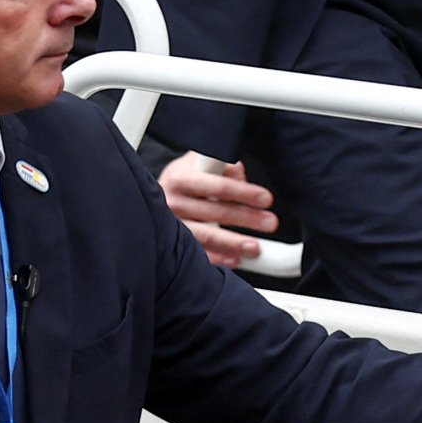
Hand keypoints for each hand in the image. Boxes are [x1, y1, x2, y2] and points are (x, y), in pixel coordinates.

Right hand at [159, 156, 277, 267]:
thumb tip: (243, 182)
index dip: (244, 193)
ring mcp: (171, 224)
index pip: (219, 186)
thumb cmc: (184, 179)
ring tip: (255, 247)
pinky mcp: (171, 242)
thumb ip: (224, 166)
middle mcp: (173, 202)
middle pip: (217, 212)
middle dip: (247, 218)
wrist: (150, 197)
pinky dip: (217, 258)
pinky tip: (234, 259)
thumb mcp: (200, 162)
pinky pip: (197, 252)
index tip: (266, 199)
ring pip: (207, 235)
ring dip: (234, 243)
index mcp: (181, 177)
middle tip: (271, 223)